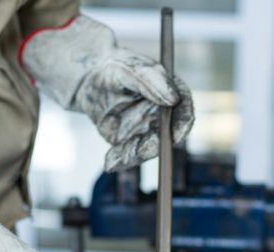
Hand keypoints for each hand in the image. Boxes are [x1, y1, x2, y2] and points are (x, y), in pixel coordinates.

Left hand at [20, 15, 193, 170]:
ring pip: (147, 150)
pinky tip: (111, 161)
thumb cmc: (114, 67)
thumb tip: (173, 99)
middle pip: (166, 137)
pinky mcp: (129, 141)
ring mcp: (145, 130)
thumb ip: (152, 81)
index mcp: (169, 94)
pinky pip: (128, 155)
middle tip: (140, 149)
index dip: (184, 124)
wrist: (89, 78)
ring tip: (116, 158)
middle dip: (155, 147)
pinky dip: (120, 161)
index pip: (184, 110)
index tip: (176, 135)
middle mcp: (161, 115)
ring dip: (135, 157)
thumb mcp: (131, 68)